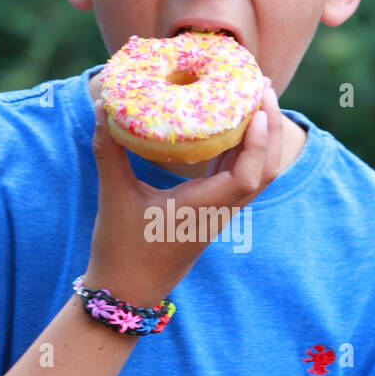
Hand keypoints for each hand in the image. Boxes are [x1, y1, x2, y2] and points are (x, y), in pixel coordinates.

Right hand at [84, 77, 280, 306]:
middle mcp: (219, 210)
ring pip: (256, 172)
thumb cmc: (121, 249)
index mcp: (204, 210)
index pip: (248, 177)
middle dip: (271, 127)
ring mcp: (219, 212)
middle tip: (262, 85)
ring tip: (255, 96)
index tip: (257, 108)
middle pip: (265, 169)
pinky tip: (233, 122)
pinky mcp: (211, 210)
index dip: (259, 142)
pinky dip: (244, 148)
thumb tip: (103, 105)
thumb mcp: (113, 196)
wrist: (127, 290)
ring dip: (262, 136)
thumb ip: (109, 150)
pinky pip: (238, 175)